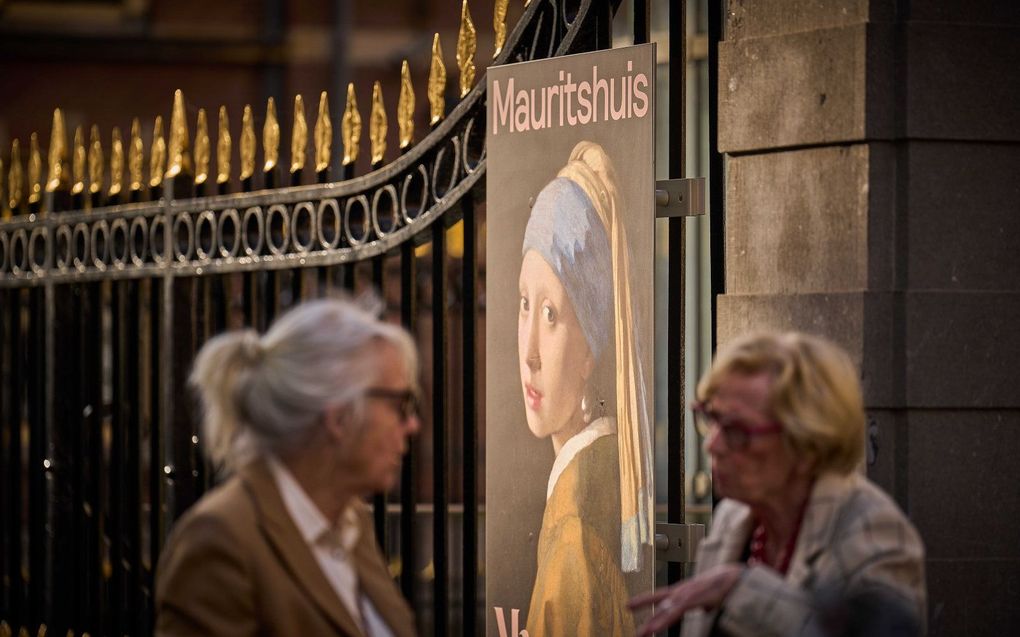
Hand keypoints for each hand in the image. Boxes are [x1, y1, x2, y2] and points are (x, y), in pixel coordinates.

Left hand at [629, 564, 744, 636]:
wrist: (739, 577)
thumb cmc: (727, 584)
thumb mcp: (712, 596)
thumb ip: (705, 603)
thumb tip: (705, 610)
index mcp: (686, 590)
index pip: (661, 595)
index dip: (645, 600)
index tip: (629, 605)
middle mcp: (685, 590)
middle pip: (662, 603)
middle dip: (649, 616)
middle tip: (637, 631)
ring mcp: (691, 593)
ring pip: (670, 609)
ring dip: (658, 621)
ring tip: (646, 632)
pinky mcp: (700, 597)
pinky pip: (681, 609)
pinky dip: (670, 616)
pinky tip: (662, 622)